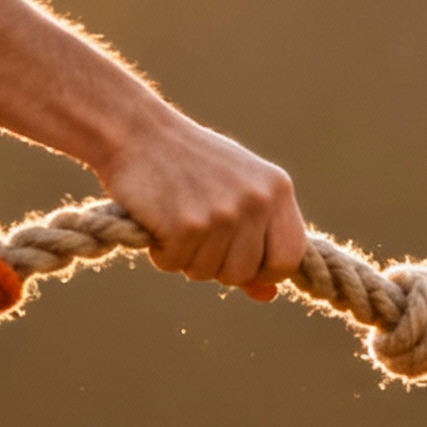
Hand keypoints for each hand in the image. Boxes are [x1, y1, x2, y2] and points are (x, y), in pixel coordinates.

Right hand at [98, 93, 307, 302]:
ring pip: (207, 274)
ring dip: (185, 257)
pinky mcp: (186, 225)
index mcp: (277, 190)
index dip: (264, 270)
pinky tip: (157, 219)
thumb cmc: (189, 163)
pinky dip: (160, 251)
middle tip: (196, 230)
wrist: (137, 131)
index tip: (242, 261)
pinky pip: (174, 265)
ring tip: (175, 217)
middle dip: (216, 265)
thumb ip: (257, 240)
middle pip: (244, 273)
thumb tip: (268, 295)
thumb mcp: (235, 191)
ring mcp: (222, 214)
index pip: (289, 258)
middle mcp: (256, 201)